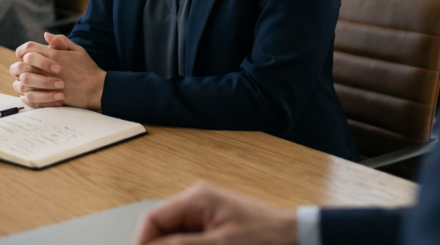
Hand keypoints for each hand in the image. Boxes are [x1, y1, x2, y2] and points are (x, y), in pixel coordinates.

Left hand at [9, 33, 104, 109]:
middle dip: (19, 66)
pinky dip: (26, 95)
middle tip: (24, 70)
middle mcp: (47, 69)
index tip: (24, 55)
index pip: (28, 48)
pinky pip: (28, 97)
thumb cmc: (88, 69)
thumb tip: (46, 35)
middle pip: (21, 65)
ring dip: (22, 81)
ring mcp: (46, 84)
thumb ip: (61, 41)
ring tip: (27, 82)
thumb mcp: (77, 50)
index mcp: (53, 55)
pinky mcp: (48, 97)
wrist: (96, 89)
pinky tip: (31, 93)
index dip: (22, 50)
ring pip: (22, 81)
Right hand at [134, 182, 297, 244]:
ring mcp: (206, 214)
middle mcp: (197, 201)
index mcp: (196, 199)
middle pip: (161, 230)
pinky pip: (190, 240)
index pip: (151, 220)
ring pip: (174, 237)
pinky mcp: (214, 227)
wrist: (298, 239)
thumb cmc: (267, 238)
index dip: (141, 244)